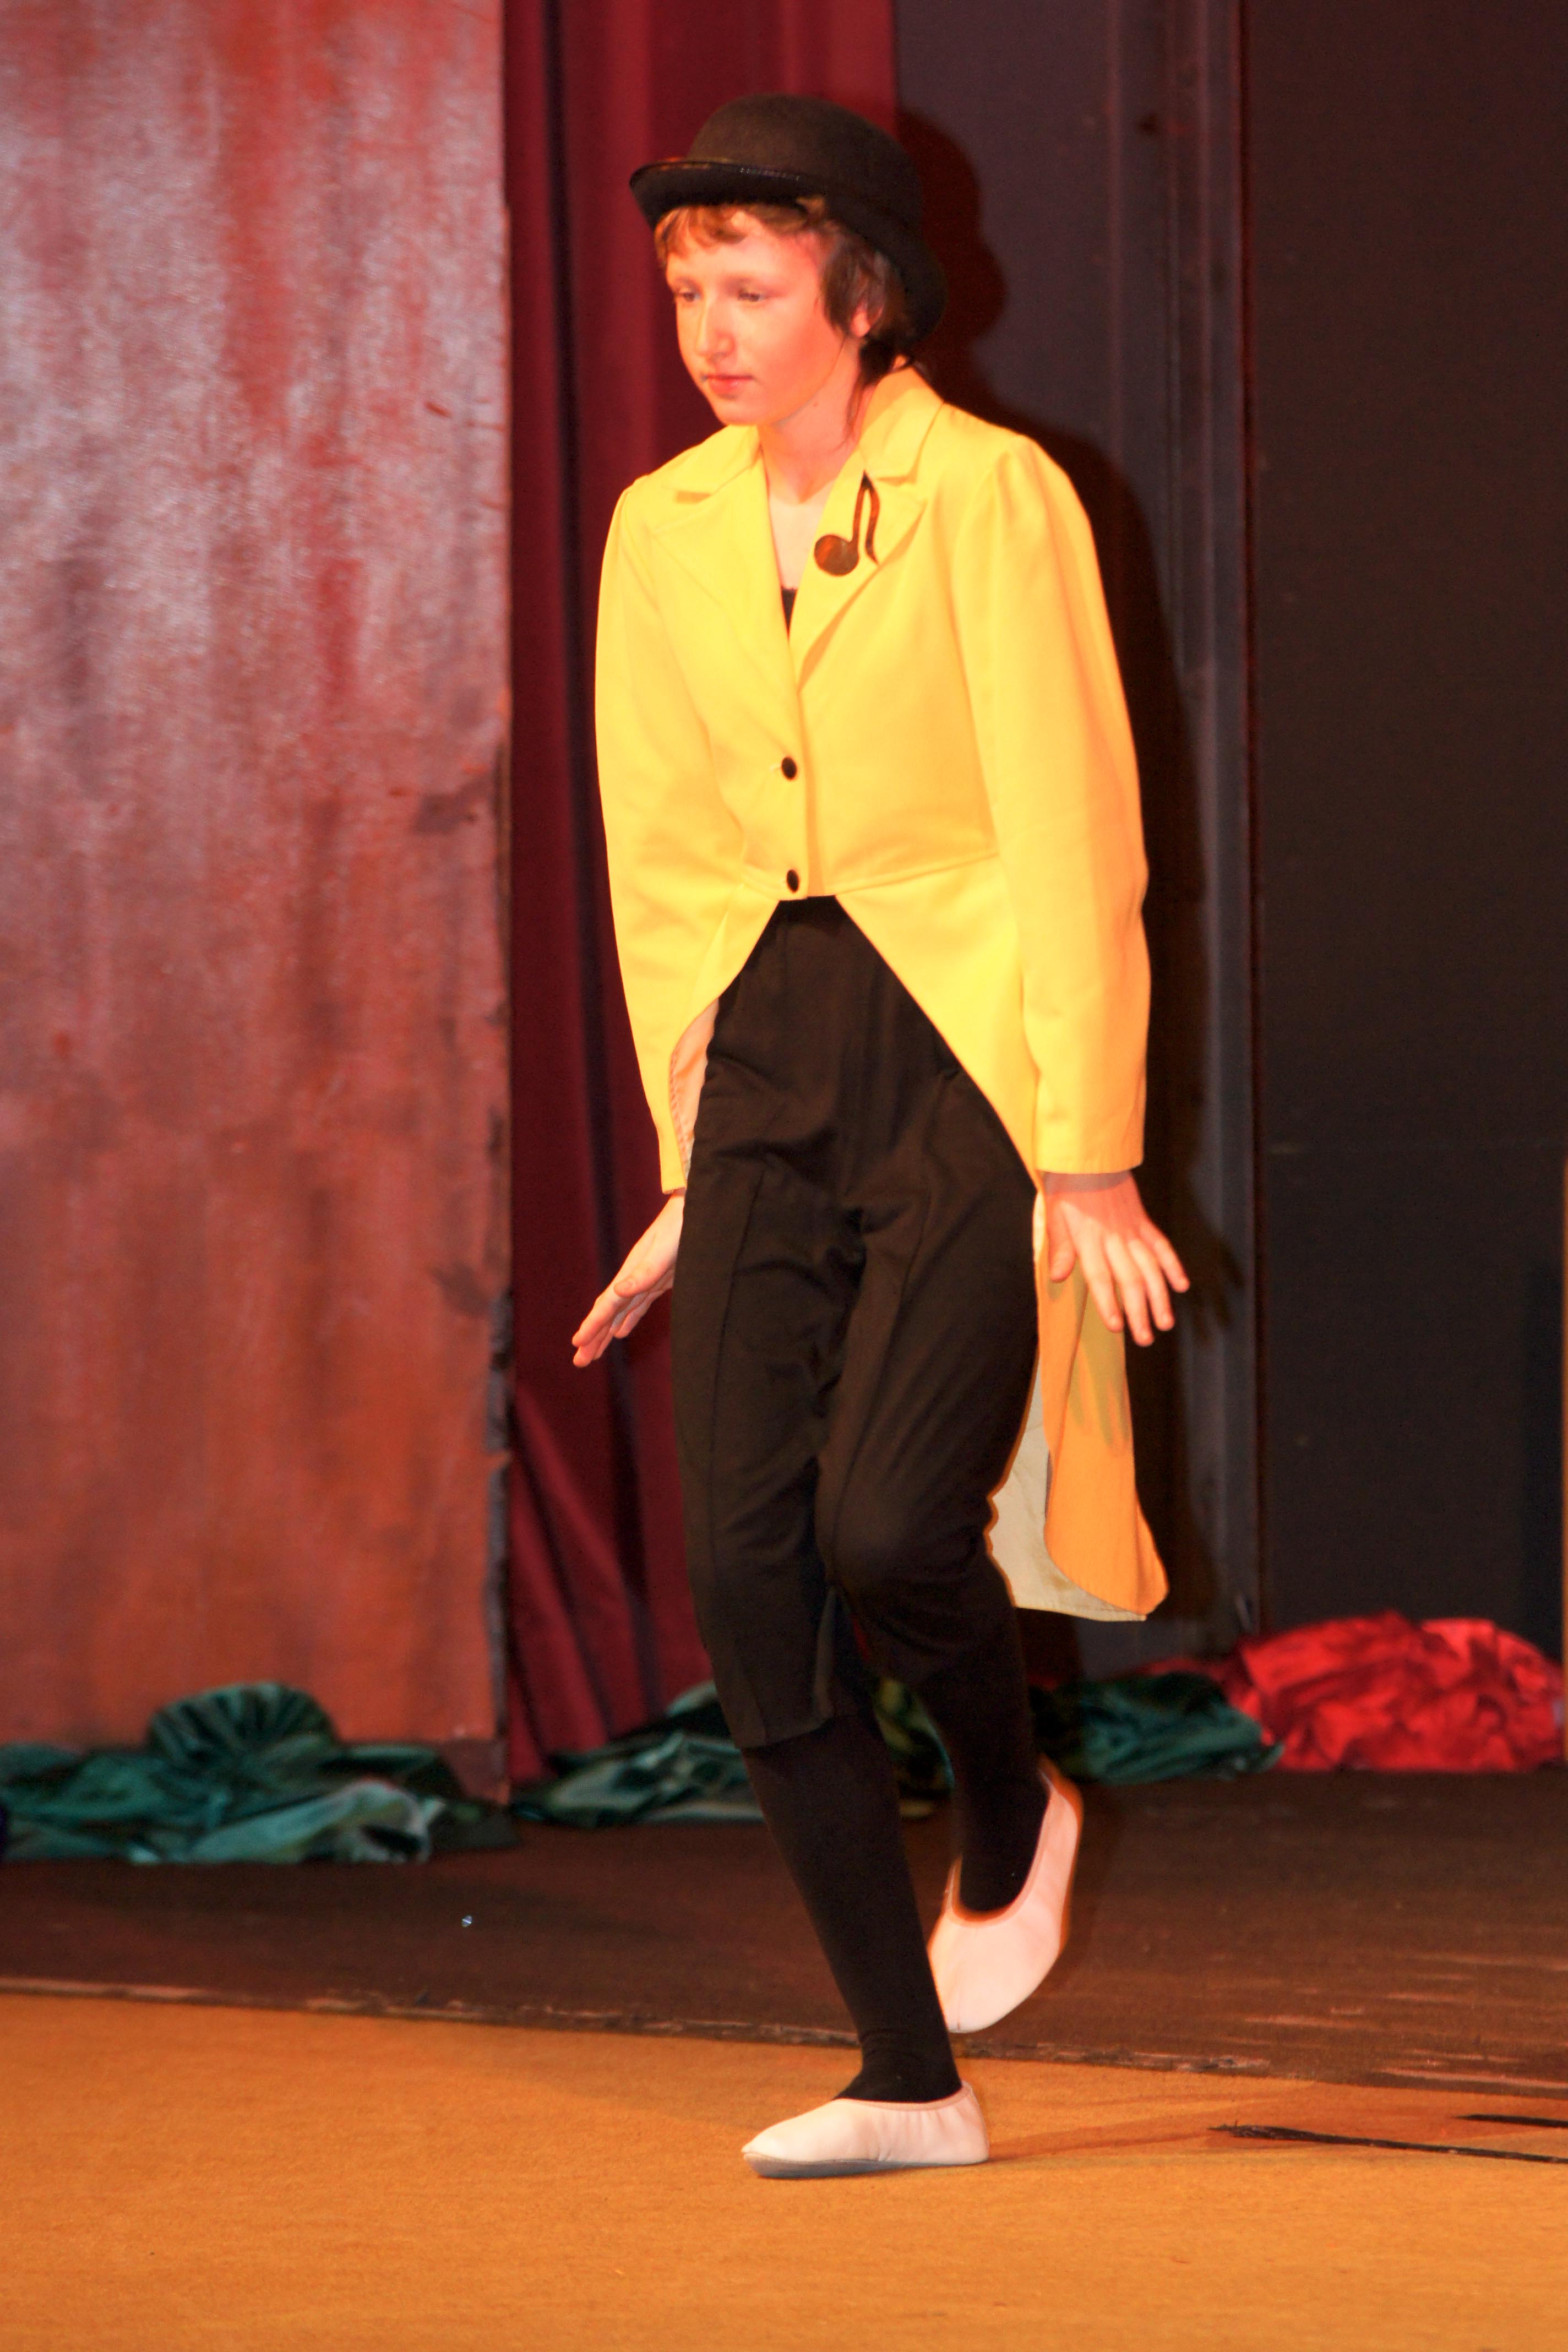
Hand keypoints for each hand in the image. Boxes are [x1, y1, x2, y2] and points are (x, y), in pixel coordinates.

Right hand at [571, 1194, 684, 1365]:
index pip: (607, 1305)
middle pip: (608, 1313)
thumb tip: (618, 1290)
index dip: (592, 1325)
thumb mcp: (665, 1252)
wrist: (695, 1208)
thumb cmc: (681, 1227)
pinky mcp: (660, 1281)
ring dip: (606, 1334)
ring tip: (593, 1354)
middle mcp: (633, 1278)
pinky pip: (637, 1307)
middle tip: (579, 1361)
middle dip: (594, 1337)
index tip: (577, 1344)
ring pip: (620, 1313)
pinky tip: (621, 1332)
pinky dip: (627, 1321)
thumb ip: (643, 1273)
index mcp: (631, 1273)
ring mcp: (645, 1280)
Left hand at [1043, 1171, 1188, 1345]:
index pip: (1100, 1277)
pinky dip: (1172, 1265)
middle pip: (1129, 1279)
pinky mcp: (1143, 1222)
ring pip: (1150, 1268)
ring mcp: (1132, 1230)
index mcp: (1089, 1239)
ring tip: (1165, 1323)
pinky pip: (1161, 1245)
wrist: (1091, 1154)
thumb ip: (1059, 1247)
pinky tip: (1181, 1285)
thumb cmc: (1068, 1186)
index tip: (1117, 1326)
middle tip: (1146, 1338)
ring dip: (1159, 1297)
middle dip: (1138, 1311)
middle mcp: (1114, 1238)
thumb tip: (1058, 1276)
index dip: (1108, 1302)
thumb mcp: (1054, 1214)